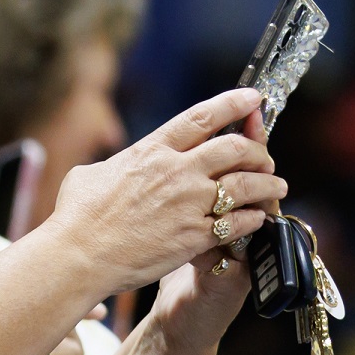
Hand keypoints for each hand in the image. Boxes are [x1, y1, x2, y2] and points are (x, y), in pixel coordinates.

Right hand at [46, 89, 281, 294]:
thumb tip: (118, 165)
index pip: (201, 118)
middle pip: (235, 148)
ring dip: (268, 183)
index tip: (253, 98)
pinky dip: (255, 217)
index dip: (232, 104)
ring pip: (246, 184)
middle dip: (258, 148)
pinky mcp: (196, 236)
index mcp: (151, 151)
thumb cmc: (76, 217)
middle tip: (265, 155)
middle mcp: (176, 172)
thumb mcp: (89, 175)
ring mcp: (189, 203)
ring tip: (278, 185)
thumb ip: (116, 165)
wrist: (80, 255)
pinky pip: (239, 222)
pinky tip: (259, 218)